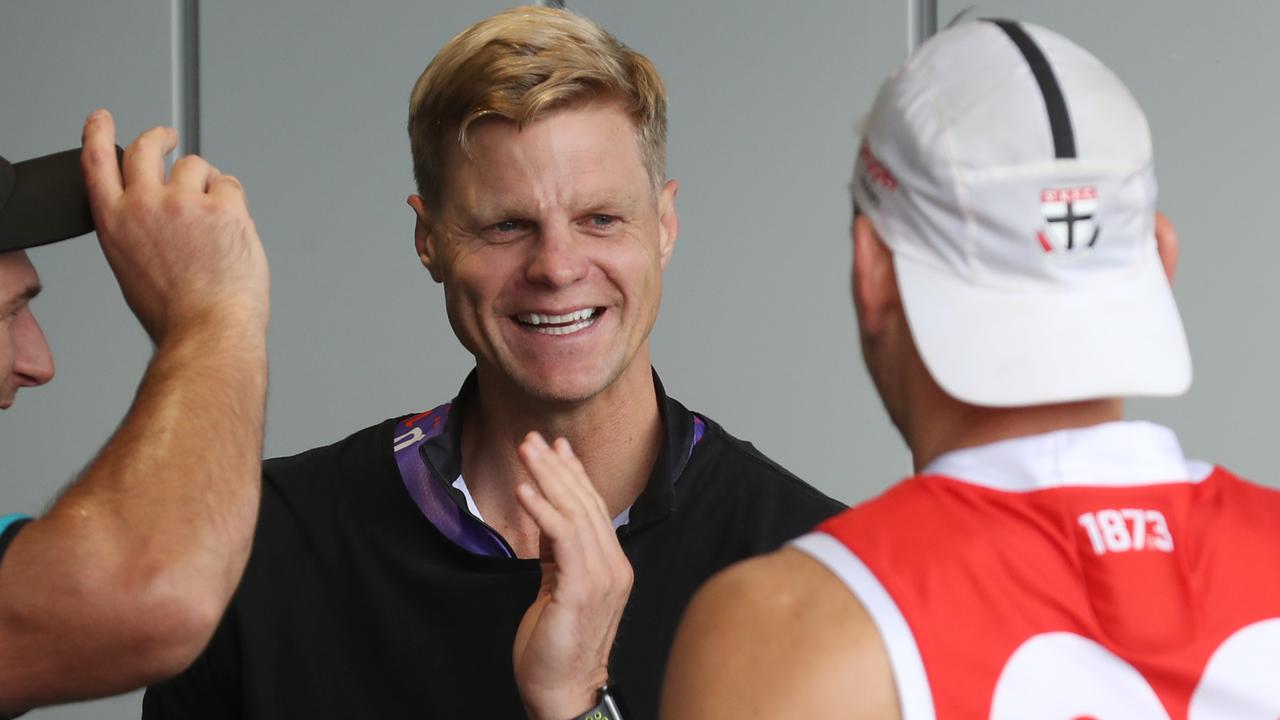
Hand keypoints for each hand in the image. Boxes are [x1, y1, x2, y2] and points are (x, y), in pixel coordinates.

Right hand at [80, 109, 267, 341]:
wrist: (207, 330)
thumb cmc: (174, 313)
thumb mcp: (132, 268)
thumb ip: (136, 230)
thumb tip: (155, 214)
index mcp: (115, 222)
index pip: (96, 162)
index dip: (97, 133)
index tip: (103, 118)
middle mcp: (145, 206)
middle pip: (146, 149)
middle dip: (158, 137)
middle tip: (169, 138)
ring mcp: (184, 203)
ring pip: (196, 167)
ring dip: (206, 183)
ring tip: (214, 221)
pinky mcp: (222, 206)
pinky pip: (229, 185)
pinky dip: (233, 201)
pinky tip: (233, 228)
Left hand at [512, 433, 633, 719]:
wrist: (564, 692)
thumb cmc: (556, 647)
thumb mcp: (558, 588)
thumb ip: (558, 553)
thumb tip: (546, 515)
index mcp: (613, 567)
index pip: (595, 509)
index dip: (575, 475)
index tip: (556, 447)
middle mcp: (614, 568)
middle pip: (587, 504)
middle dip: (558, 467)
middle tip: (534, 439)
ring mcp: (602, 578)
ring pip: (576, 514)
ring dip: (548, 479)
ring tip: (525, 453)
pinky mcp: (581, 590)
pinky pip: (563, 540)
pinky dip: (543, 511)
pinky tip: (525, 491)